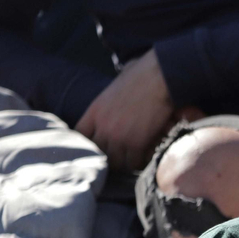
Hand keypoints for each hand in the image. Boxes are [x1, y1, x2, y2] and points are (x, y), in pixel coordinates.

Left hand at [77, 49, 175, 170]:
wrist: (158, 78)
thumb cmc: (141, 74)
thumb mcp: (114, 87)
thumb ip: (109, 99)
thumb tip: (112, 96)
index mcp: (94, 111)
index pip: (80, 135)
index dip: (87, 143)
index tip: (97, 146)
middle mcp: (102, 126)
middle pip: (98, 152)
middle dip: (107, 156)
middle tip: (119, 157)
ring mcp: (118, 136)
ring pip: (115, 161)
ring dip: (124, 162)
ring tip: (132, 160)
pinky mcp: (136, 143)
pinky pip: (133, 162)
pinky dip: (139, 162)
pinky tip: (145, 157)